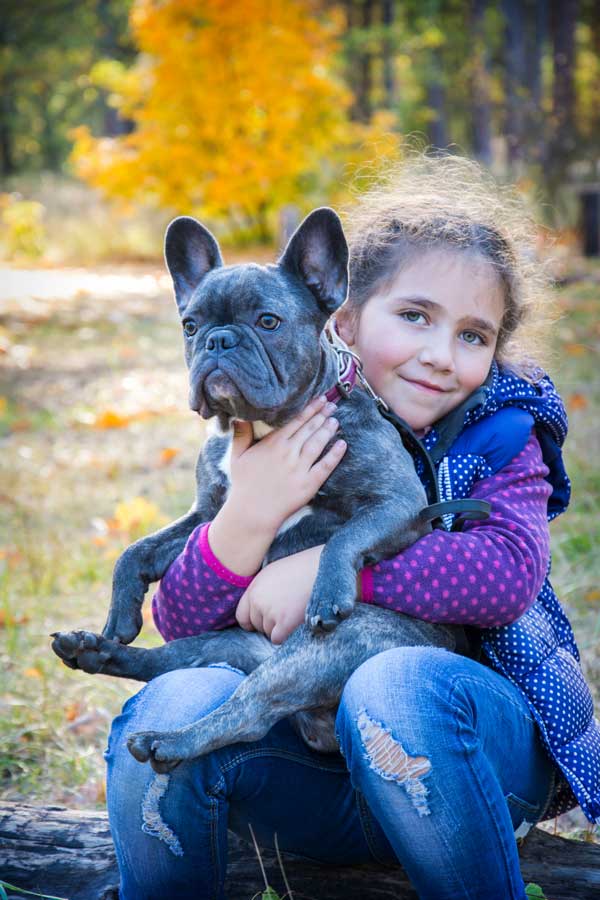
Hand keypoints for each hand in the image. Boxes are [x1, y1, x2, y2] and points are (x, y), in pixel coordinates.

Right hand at [208, 396, 345, 574]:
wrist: (252, 513)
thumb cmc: (244, 485)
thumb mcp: (237, 457)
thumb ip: (241, 435)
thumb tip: (239, 416)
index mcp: (273, 444)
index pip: (295, 421)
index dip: (309, 409)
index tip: (319, 400)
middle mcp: (288, 453)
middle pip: (309, 429)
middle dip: (322, 415)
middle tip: (332, 405)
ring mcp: (300, 469)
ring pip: (318, 444)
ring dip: (328, 430)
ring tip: (335, 420)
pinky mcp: (309, 484)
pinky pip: (325, 466)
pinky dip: (335, 454)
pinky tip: (342, 444)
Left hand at [236, 545, 323, 643]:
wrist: (326, 569)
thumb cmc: (304, 570)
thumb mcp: (275, 573)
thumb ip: (262, 592)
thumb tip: (257, 611)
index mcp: (254, 587)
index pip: (242, 615)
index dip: (253, 621)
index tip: (264, 621)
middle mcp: (258, 600)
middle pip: (257, 626)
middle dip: (270, 624)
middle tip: (288, 611)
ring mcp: (270, 612)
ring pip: (269, 633)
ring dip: (281, 628)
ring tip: (296, 610)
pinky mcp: (284, 623)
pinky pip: (278, 639)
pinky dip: (288, 634)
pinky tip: (298, 620)